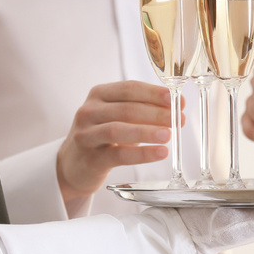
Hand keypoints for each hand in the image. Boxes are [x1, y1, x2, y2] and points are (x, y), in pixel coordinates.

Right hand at [56, 80, 182, 200]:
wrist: (74, 165)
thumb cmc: (103, 136)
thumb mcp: (118, 117)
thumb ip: (145, 109)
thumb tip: (179, 105)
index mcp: (99, 94)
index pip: (129, 88)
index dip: (153, 93)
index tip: (174, 98)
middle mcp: (89, 111)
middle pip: (126, 108)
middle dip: (155, 113)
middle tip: (178, 119)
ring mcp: (86, 135)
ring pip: (118, 129)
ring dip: (147, 131)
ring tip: (169, 135)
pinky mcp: (90, 159)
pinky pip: (119, 155)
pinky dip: (142, 154)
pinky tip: (160, 153)